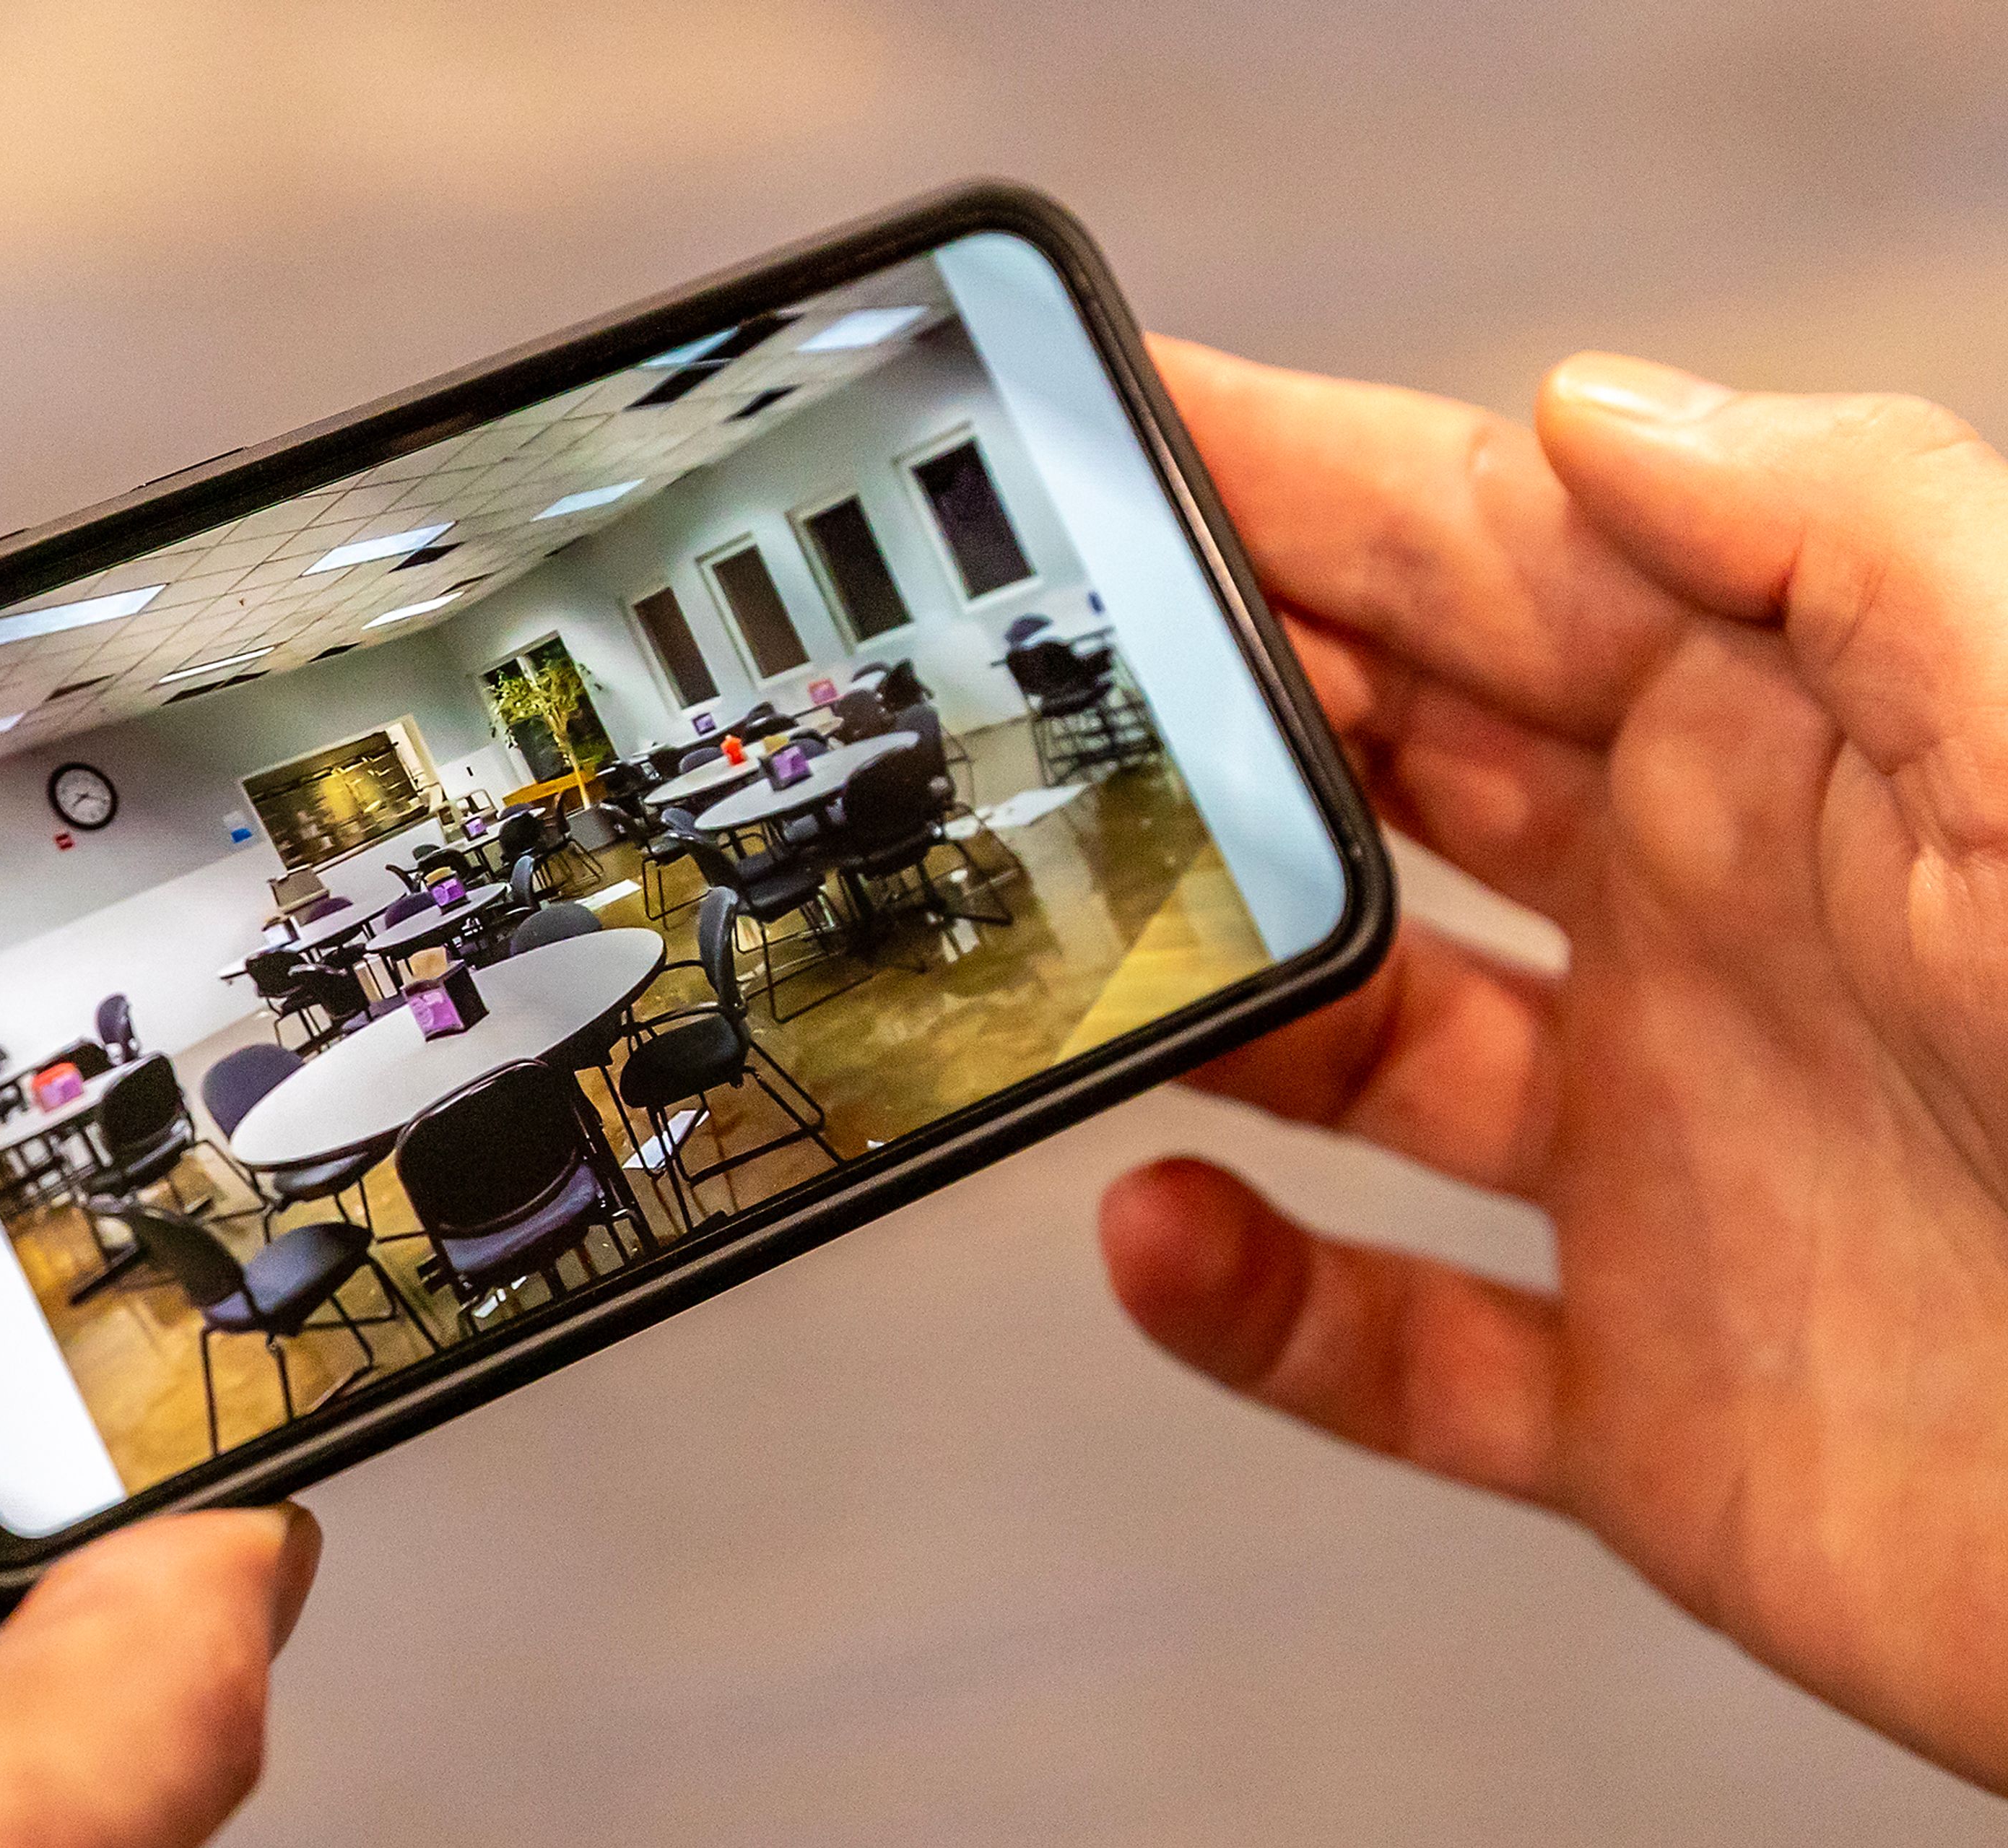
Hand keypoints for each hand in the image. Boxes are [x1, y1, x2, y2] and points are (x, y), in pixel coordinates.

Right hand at [1099, 341, 2007, 1788]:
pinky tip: (1165, 1233)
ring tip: (1058, 965)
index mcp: (1795, 750)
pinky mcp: (1644, 1393)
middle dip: (1200, 715)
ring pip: (1345, 1048)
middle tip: (1011, 690)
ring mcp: (1660, 1162)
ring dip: (1193, 1000)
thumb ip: (1852, 542)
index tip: (1090, 437)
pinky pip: (1389, 1341)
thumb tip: (1589, 411)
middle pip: (1378, 780)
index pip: (1480, 559)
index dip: (1280, 481)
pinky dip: (1253, 1304)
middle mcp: (1704, 933)